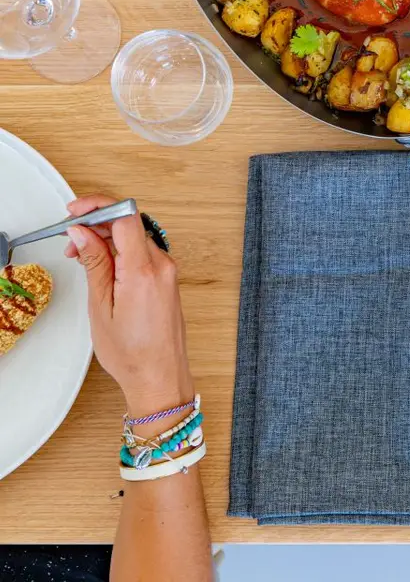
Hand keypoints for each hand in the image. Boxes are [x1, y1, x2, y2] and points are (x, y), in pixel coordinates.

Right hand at [63, 195, 193, 414]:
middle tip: (70, 238)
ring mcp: (167, 270)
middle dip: (96, 224)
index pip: (125, 216)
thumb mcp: (101, 306)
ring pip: (134, 237)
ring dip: (106, 239)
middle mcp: (162, 265)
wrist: (159, 375)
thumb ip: (94, 263)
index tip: (75, 210)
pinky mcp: (166, 277)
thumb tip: (81, 232)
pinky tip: (101, 264)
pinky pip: (142, 252)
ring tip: (81, 256)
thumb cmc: (132, 352)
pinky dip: (120, 251)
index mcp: (144, 270)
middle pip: (129, 224)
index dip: (98, 206)